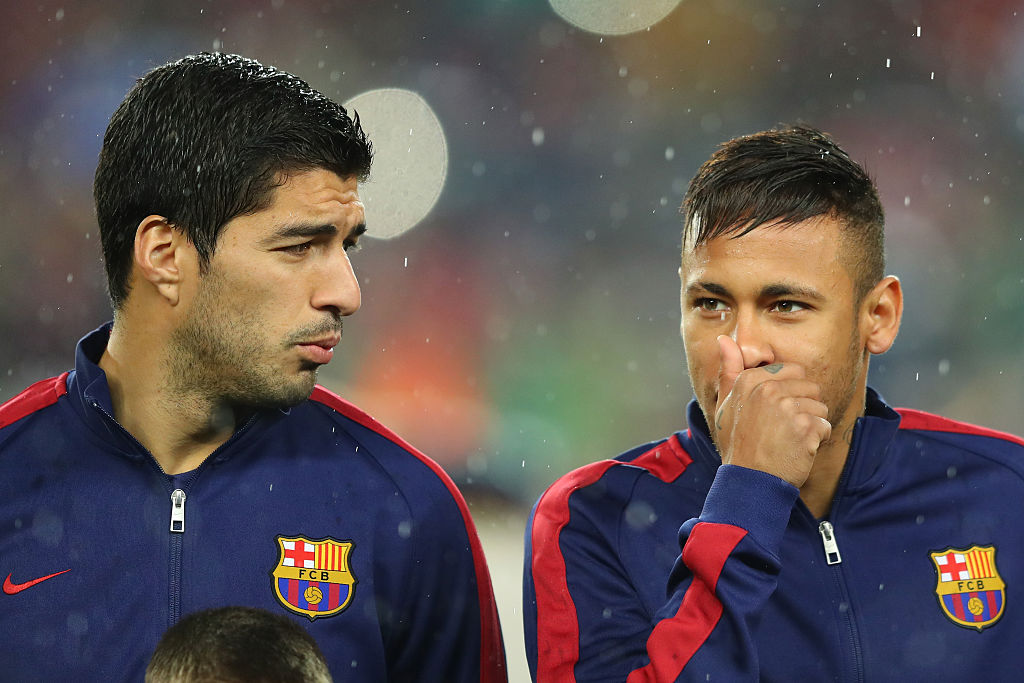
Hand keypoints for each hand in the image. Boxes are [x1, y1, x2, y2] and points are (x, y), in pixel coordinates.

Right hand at [712, 335, 830, 487]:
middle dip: (803, 407)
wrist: (749, 481)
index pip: (791, 371)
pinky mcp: (804, 427)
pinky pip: (824, 426)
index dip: (788, 394)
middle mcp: (767, 389)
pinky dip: (816, 441)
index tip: (773, 415)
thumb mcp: (726, 405)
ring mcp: (787, 407)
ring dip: (810, 425)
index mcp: (750, 380)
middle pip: (809, 386)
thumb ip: (729, 370)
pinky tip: (797, 450)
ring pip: (819, 406)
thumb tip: (724, 339)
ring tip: (789, 440)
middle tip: (783, 428)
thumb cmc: (738, 444)